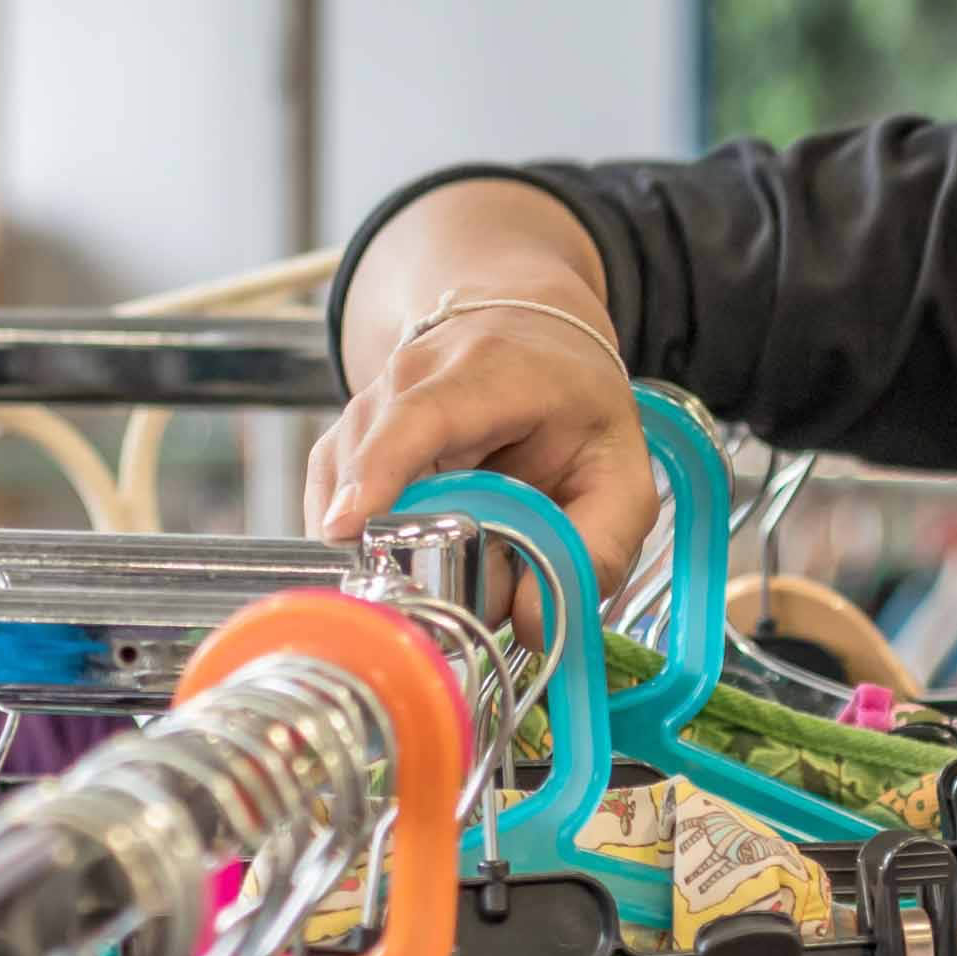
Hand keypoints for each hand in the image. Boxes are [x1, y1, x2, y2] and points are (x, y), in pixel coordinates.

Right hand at [305, 303, 660, 596]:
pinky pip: (333, 501)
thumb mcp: (623, 474)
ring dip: (397, 547)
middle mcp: (413, 375)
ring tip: (466, 548)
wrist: (532, 333)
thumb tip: (531, 622)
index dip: (379, 470)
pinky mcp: (345, 436)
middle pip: (374, 473)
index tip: (348, 526)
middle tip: (487, 571)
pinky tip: (414, 544)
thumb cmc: (576, 404)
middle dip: (416, 548)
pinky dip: (367, 540)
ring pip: (348, 496)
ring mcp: (370, 402)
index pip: (418, 417)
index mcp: (491, 372)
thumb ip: (599, 549)